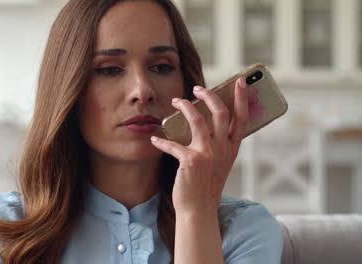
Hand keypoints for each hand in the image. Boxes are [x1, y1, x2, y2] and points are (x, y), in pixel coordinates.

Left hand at [151, 77, 248, 214]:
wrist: (199, 210)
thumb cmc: (207, 186)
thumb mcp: (219, 164)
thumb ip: (218, 145)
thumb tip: (207, 124)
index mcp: (231, 149)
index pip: (242, 119)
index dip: (242, 98)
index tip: (240, 81)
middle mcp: (222, 149)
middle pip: (221, 113)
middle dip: (210, 95)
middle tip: (197, 89)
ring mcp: (208, 154)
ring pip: (198, 120)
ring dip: (185, 107)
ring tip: (175, 101)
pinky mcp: (191, 161)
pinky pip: (173, 144)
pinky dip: (162, 140)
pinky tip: (154, 139)